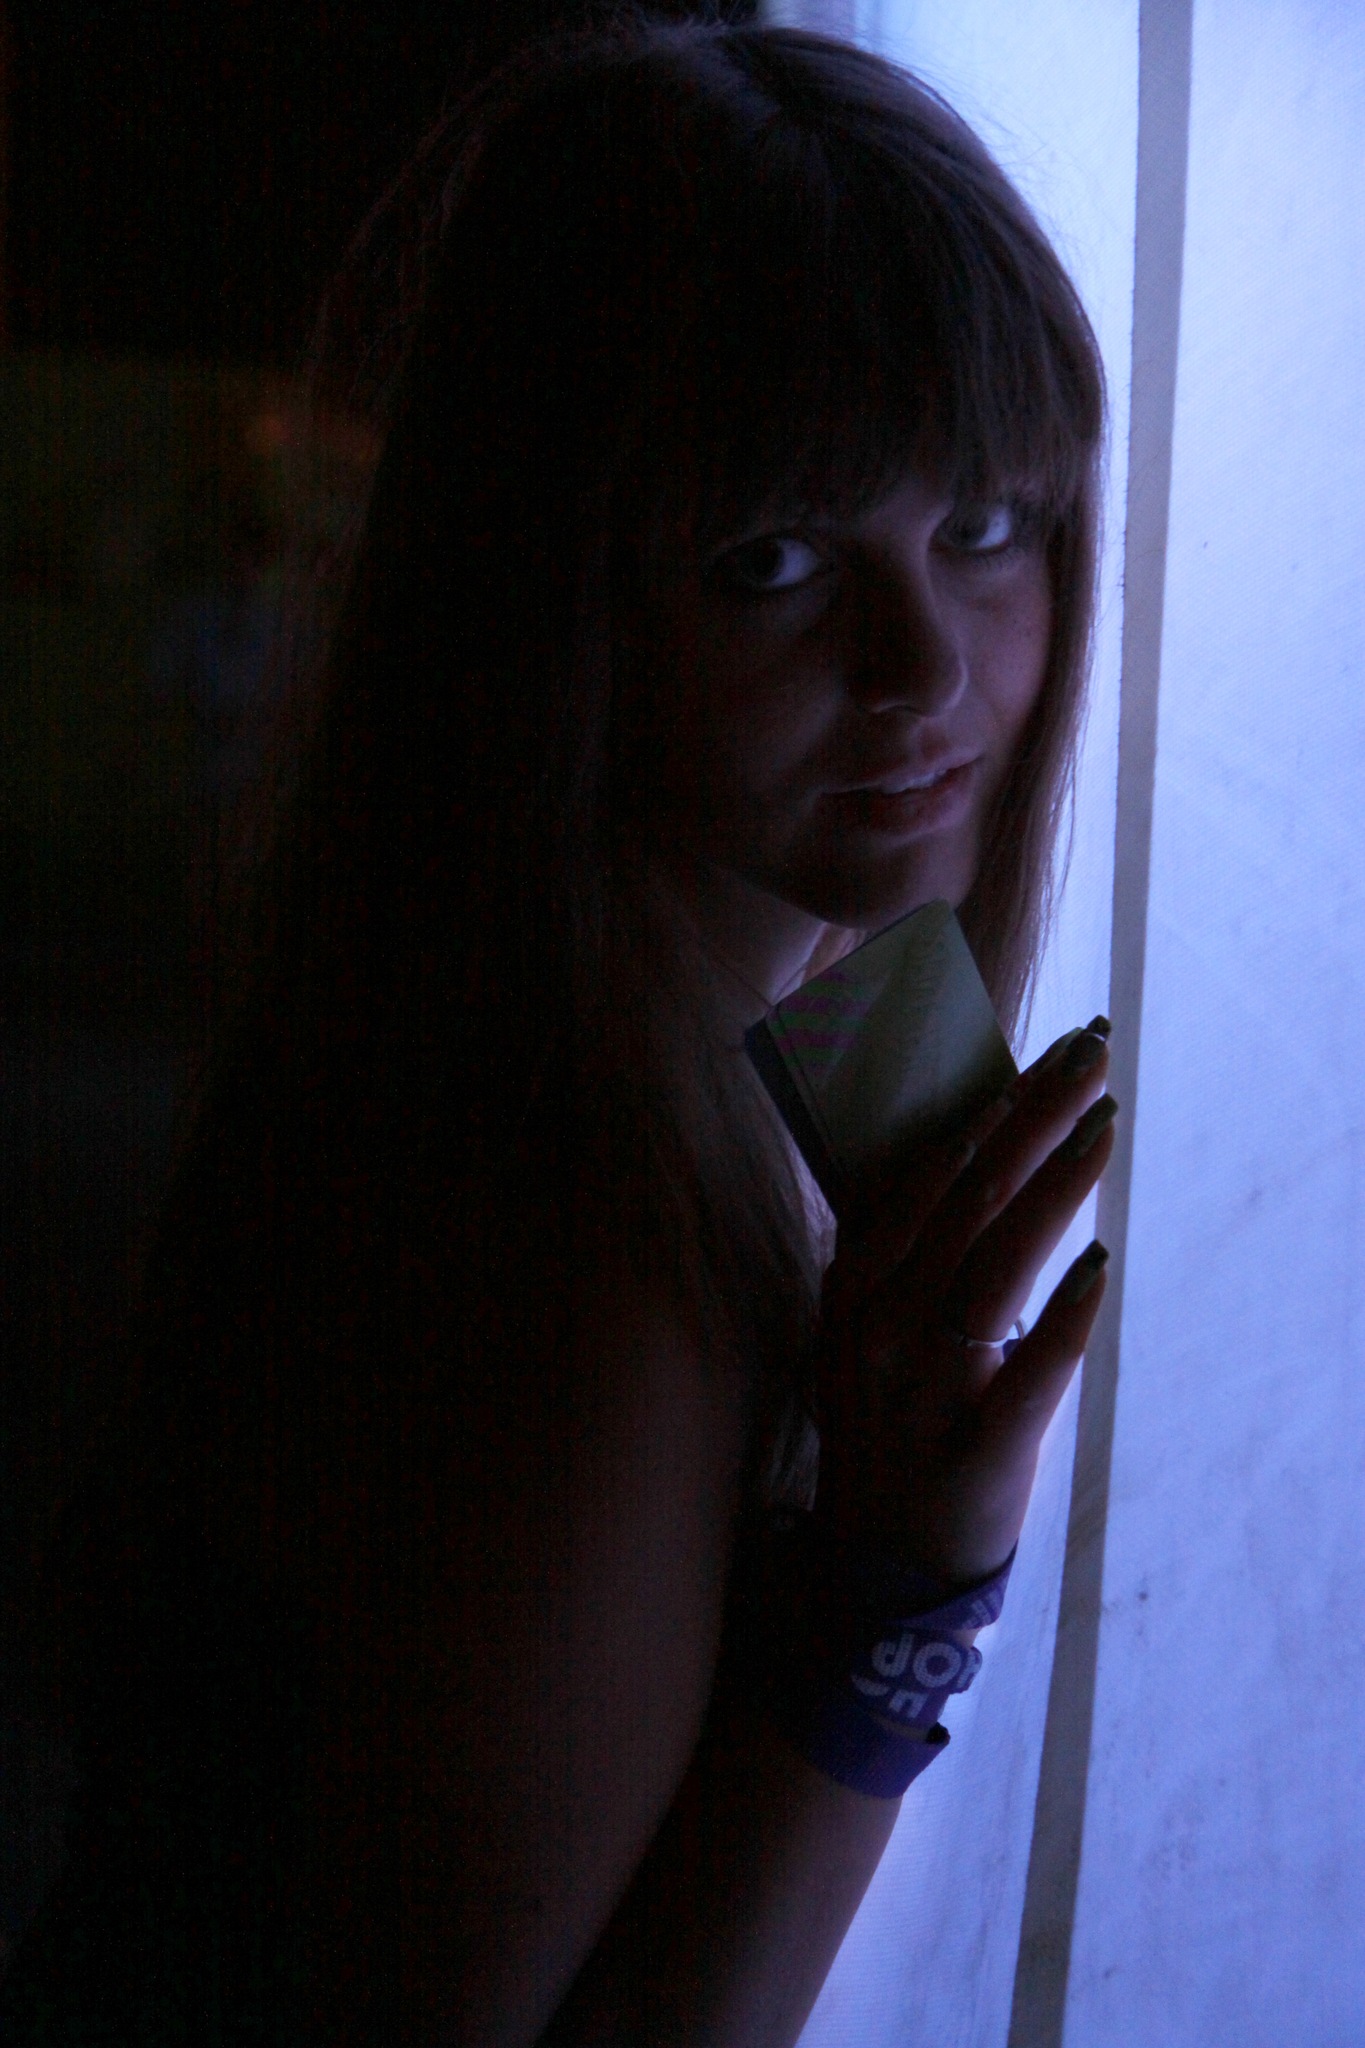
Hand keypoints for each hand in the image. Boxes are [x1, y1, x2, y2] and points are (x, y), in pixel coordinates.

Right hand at [811, 1023, 1116, 1591]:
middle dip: (1034, 1117)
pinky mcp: (974, 1452)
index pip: (927, 1172)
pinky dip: (1062, 1321)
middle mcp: (878, 1325)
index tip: (1049, 1053)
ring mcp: (921, 1390)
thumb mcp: (867, 1330)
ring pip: (994, 1268)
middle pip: (967, 1199)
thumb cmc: (888, 1427)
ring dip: (1055, 1189)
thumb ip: (905, 1251)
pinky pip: (1023, 1376)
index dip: (992, 1106)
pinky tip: (1099, 1268)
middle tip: (1091, 1056)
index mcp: (854, 1285)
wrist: (874, 1566)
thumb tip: (979, 1150)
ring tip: (1104, 1128)